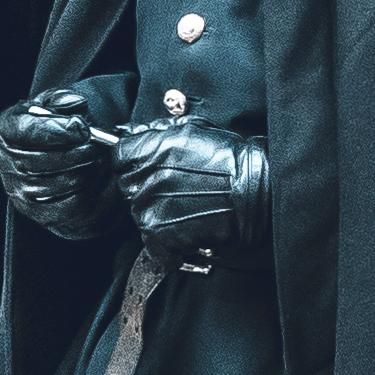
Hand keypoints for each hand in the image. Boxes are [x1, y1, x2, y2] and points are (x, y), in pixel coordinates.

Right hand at [0, 90, 122, 240]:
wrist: (50, 151)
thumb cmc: (54, 124)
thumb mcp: (55, 104)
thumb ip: (64, 99)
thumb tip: (75, 105)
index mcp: (6, 128)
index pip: (27, 131)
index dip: (59, 130)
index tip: (83, 128)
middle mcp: (5, 160)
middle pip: (46, 160)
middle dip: (80, 151)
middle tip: (99, 144)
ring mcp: (18, 188)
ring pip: (62, 182)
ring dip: (87, 170)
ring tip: (96, 159)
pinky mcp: (34, 209)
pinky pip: (69, 204)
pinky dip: (87, 191)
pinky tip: (90, 176)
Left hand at [114, 117, 268, 261]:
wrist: (254, 190)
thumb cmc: (231, 159)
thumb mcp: (194, 130)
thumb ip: (160, 132)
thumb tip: (139, 134)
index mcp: (151, 150)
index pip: (119, 155)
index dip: (133, 161)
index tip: (144, 166)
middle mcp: (146, 178)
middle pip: (127, 185)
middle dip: (145, 186)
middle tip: (173, 188)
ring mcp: (151, 208)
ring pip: (138, 213)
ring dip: (157, 212)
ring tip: (185, 208)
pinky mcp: (161, 234)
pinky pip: (152, 244)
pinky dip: (167, 244)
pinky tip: (185, 231)